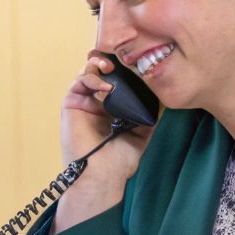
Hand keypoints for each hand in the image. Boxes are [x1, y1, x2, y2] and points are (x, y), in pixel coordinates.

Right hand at [61, 49, 150, 171]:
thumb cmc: (121, 159)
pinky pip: (79, 82)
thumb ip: (150, 113)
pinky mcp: (72, 104)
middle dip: (110, 61)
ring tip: (111, 69)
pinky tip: (105, 87)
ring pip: (88, 71)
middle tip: (121, 59)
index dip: (124, 68)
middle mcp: (96, 101)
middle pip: (101, 71)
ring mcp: (83, 102)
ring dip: (99, 65)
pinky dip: (91, 78)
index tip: (136, 62)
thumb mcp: (143, 131)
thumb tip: (163, 95)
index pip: (117, 79)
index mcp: (111, 106)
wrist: (104, 175)